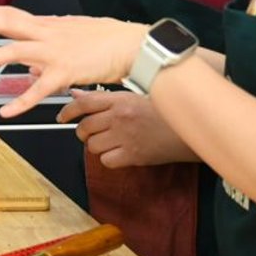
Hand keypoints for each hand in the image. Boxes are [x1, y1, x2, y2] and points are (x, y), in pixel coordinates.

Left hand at [0, 4, 146, 116]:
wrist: (136, 46)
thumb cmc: (112, 39)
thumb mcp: (77, 33)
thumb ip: (53, 42)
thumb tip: (36, 55)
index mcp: (51, 25)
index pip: (11, 15)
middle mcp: (49, 35)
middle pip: (7, 24)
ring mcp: (55, 53)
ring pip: (15, 53)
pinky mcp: (65, 73)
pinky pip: (38, 90)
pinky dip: (21, 102)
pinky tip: (6, 112)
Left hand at [58, 89, 197, 166]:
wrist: (192, 127)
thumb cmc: (167, 111)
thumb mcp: (136, 96)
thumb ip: (105, 98)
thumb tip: (79, 95)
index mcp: (121, 99)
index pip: (84, 103)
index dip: (68, 110)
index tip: (62, 116)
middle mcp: (120, 117)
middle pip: (84, 127)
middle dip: (82, 132)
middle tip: (90, 133)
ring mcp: (126, 137)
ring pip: (92, 145)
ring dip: (96, 146)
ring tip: (109, 142)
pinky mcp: (133, 156)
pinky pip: (106, 160)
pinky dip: (109, 159)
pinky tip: (120, 153)